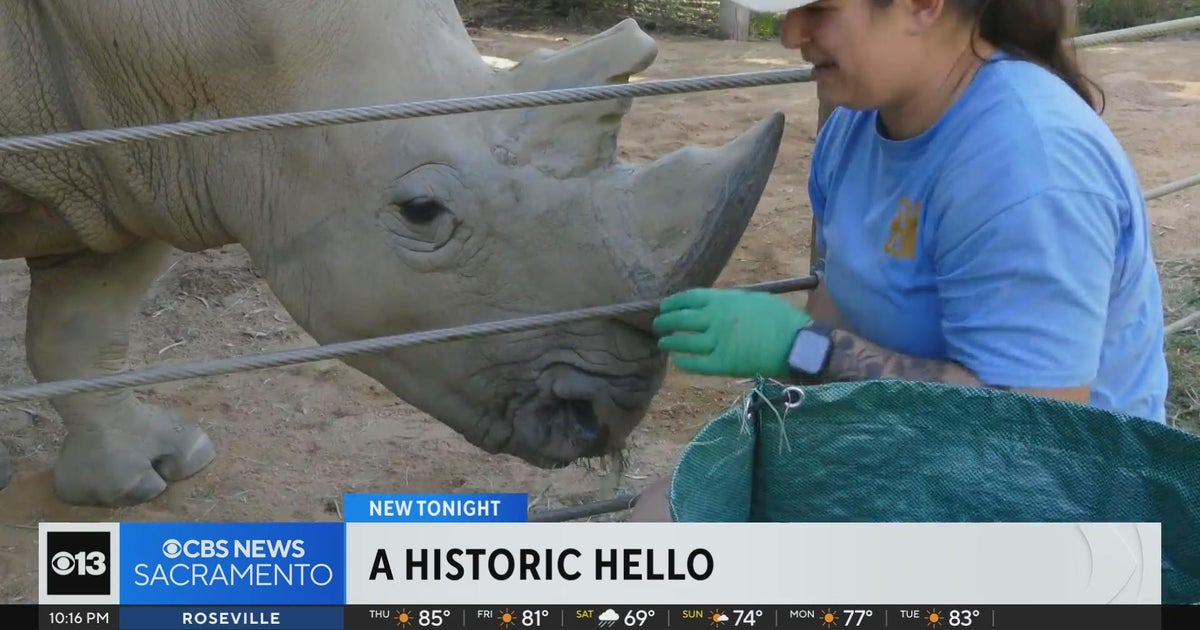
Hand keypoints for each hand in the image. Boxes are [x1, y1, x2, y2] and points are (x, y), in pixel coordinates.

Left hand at [652, 287, 811, 376]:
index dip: (673, 302)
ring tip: (663, 343)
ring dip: (670, 342)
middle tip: (658, 325)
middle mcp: (715, 319)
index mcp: (723, 300)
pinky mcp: (723, 363)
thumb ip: (730, 302)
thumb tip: (714, 306)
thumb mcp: (753, 300)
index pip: (689, 298)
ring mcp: (717, 342)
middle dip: (665, 321)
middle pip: (680, 319)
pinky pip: (696, 364)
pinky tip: (678, 362)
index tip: (665, 305)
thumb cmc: (780, 319)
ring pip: (684, 342)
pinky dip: (684, 362)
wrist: (795, 342)